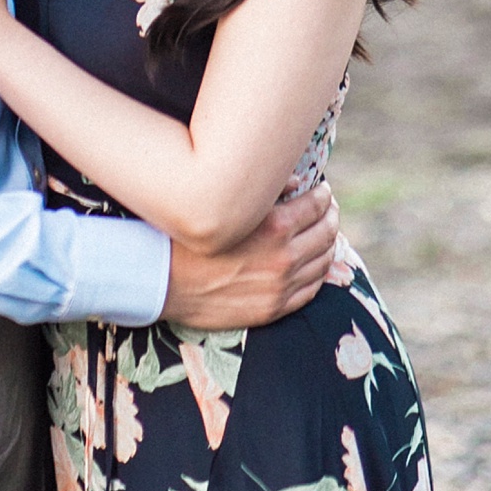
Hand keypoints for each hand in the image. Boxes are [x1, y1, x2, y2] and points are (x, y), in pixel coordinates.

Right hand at [161, 182, 340, 328]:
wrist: (160, 280)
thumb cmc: (189, 234)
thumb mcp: (227, 204)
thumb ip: (267, 192)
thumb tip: (300, 182)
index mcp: (274, 226)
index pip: (317, 204)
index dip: (323, 194)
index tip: (321, 190)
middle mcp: (283, 257)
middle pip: (326, 231)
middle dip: (329, 215)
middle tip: (326, 209)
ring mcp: (280, 286)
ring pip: (324, 260)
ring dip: (328, 243)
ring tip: (323, 233)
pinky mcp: (274, 309)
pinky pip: (312, 289)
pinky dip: (318, 272)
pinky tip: (314, 262)